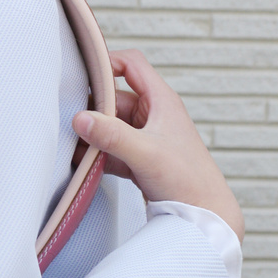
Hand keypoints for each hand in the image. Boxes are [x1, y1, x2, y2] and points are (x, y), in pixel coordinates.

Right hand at [73, 49, 243, 241]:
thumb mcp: (146, 153)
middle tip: (73, 122)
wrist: (205, 215)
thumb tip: (80, 119)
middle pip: (113, 98)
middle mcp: (153, 114)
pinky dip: (98, 155)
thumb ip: (111, 135)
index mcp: (160, 100)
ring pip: (110, 125)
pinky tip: (85, 166)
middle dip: (92, 110)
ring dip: (94, 135)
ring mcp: (146, 136)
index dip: (108, 62)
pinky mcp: (140, 158)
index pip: (131, 64)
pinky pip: (112, 148)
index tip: (83, 73)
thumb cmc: (188, 180)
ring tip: (75, 146)